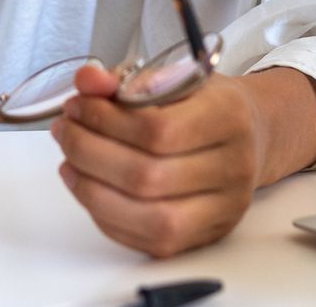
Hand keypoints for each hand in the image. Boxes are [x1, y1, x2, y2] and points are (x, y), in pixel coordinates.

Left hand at [50, 64, 315, 257]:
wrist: (250, 135)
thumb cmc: (204, 105)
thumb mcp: (171, 76)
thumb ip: (125, 79)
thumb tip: (87, 81)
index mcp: (228, 117)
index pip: (157, 130)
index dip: (105, 121)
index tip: (77, 106)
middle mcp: (233, 167)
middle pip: (147, 176)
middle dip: (89, 153)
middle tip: (65, 130)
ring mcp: (224, 208)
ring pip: (147, 217)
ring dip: (92, 190)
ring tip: (70, 161)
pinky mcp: (206, 236)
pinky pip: (147, 240)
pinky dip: (107, 217)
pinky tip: (89, 187)